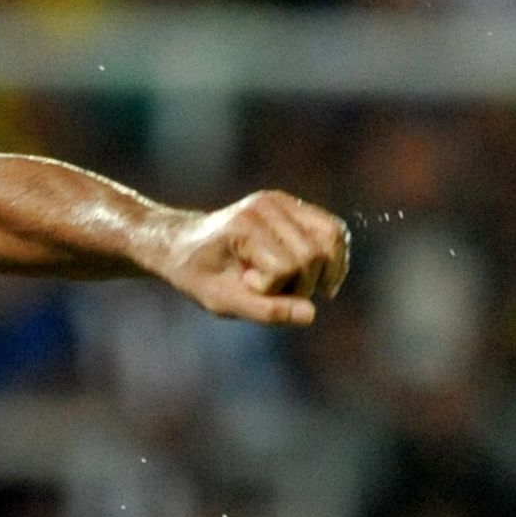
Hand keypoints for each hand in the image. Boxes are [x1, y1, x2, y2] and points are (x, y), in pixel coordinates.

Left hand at [153, 191, 350, 325]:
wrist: (182, 245)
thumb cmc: (199, 277)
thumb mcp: (225, 302)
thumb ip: (267, 311)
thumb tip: (311, 315)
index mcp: (244, 226)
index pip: (287, 267)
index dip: (273, 289)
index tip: (245, 285)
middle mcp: (266, 205)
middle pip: (314, 255)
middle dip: (301, 284)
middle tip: (268, 288)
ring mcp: (281, 201)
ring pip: (332, 238)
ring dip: (321, 271)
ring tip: (292, 283)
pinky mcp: (293, 205)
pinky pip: (332, 230)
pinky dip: (333, 256)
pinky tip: (322, 278)